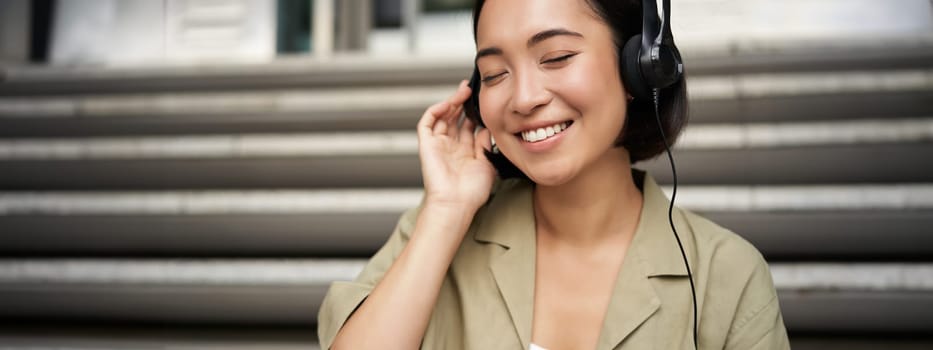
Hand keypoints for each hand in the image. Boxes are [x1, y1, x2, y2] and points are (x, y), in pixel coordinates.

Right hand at [417, 80, 495, 212]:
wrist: (456, 203)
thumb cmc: (472, 192)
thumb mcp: (486, 163)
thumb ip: (485, 143)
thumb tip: (486, 126)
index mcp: (465, 153)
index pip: (468, 126)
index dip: (474, 113)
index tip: (484, 101)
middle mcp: (451, 147)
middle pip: (454, 118)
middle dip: (462, 103)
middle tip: (471, 89)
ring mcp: (438, 145)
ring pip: (442, 117)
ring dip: (451, 103)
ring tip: (463, 91)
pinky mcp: (426, 145)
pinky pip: (427, 123)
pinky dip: (436, 111)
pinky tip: (448, 103)